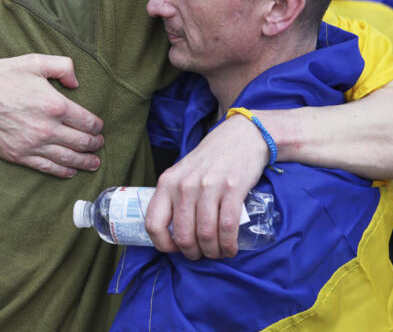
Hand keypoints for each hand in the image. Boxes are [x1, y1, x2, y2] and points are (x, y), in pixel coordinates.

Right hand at [0, 54, 103, 177]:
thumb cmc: (1, 75)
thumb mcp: (35, 62)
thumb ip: (63, 67)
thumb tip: (76, 83)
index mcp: (56, 105)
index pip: (87, 121)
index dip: (97, 126)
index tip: (99, 127)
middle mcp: (47, 128)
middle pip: (81, 142)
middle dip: (94, 144)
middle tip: (99, 144)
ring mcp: (33, 144)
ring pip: (68, 159)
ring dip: (84, 162)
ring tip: (93, 163)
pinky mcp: (18, 155)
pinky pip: (47, 167)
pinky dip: (63, 171)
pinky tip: (70, 171)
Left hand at [144, 115, 267, 258]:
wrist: (239, 138)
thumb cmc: (208, 161)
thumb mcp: (181, 174)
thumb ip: (173, 197)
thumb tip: (171, 233)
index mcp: (167, 183)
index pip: (153, 223)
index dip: (162, 244)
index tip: (174, 250)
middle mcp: (184, 186)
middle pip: (183, 235)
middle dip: (193, 253)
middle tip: (201, 254)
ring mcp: (208, 187)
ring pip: (205, 234)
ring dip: (213, 251)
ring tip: (217, 253)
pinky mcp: (232, 189)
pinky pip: (227, 227)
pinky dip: (229, 244)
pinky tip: (230, 248)